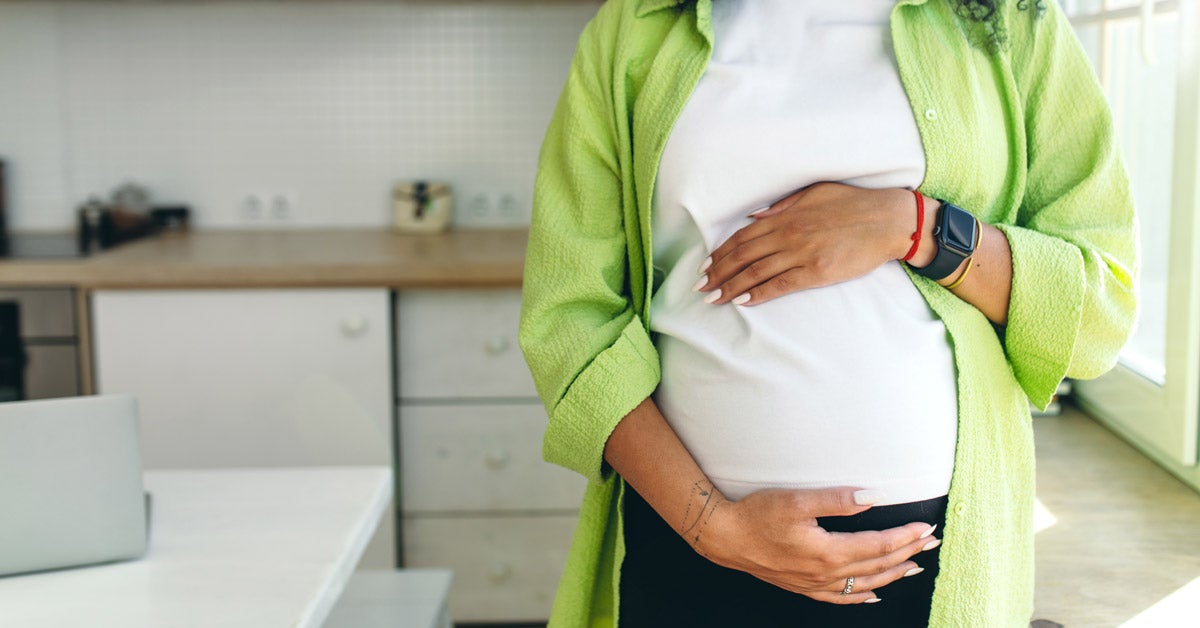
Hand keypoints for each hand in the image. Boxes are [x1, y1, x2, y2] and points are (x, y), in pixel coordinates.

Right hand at [690, 486, 938, 603]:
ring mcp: (815, 583)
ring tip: (914, 566)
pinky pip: (840, 596)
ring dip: (892, 574)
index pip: (878, 545)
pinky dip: (861, 595)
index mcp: (828, 551)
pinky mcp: (803, 586)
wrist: (726, 537)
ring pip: (864, 583)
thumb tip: (870, 496)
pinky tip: (872, 593)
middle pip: (877, 565)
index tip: (925, 527)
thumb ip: (836, 499)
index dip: (905, 536)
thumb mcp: (796, 500)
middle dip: (908, 553)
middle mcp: (826, 572)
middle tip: (932, 542)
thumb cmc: (757, 515)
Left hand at [697, 182, 915, 305]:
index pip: (743, 237)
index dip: (721, 253)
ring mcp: (802, 254)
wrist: (889, 220)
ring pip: (756, 273)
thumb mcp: (814, 193)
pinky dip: (758, 293)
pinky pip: (780, 285)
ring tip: (713, 297)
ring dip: (730, 286)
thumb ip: (782, 206)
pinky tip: (742, 301)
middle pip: (743, 256)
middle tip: (701, 287)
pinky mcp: (816, 272)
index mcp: (785, 216)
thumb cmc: (854, 204)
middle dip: (718, 273)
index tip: (706, 266)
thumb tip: (754, 216)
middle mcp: (788, 234)